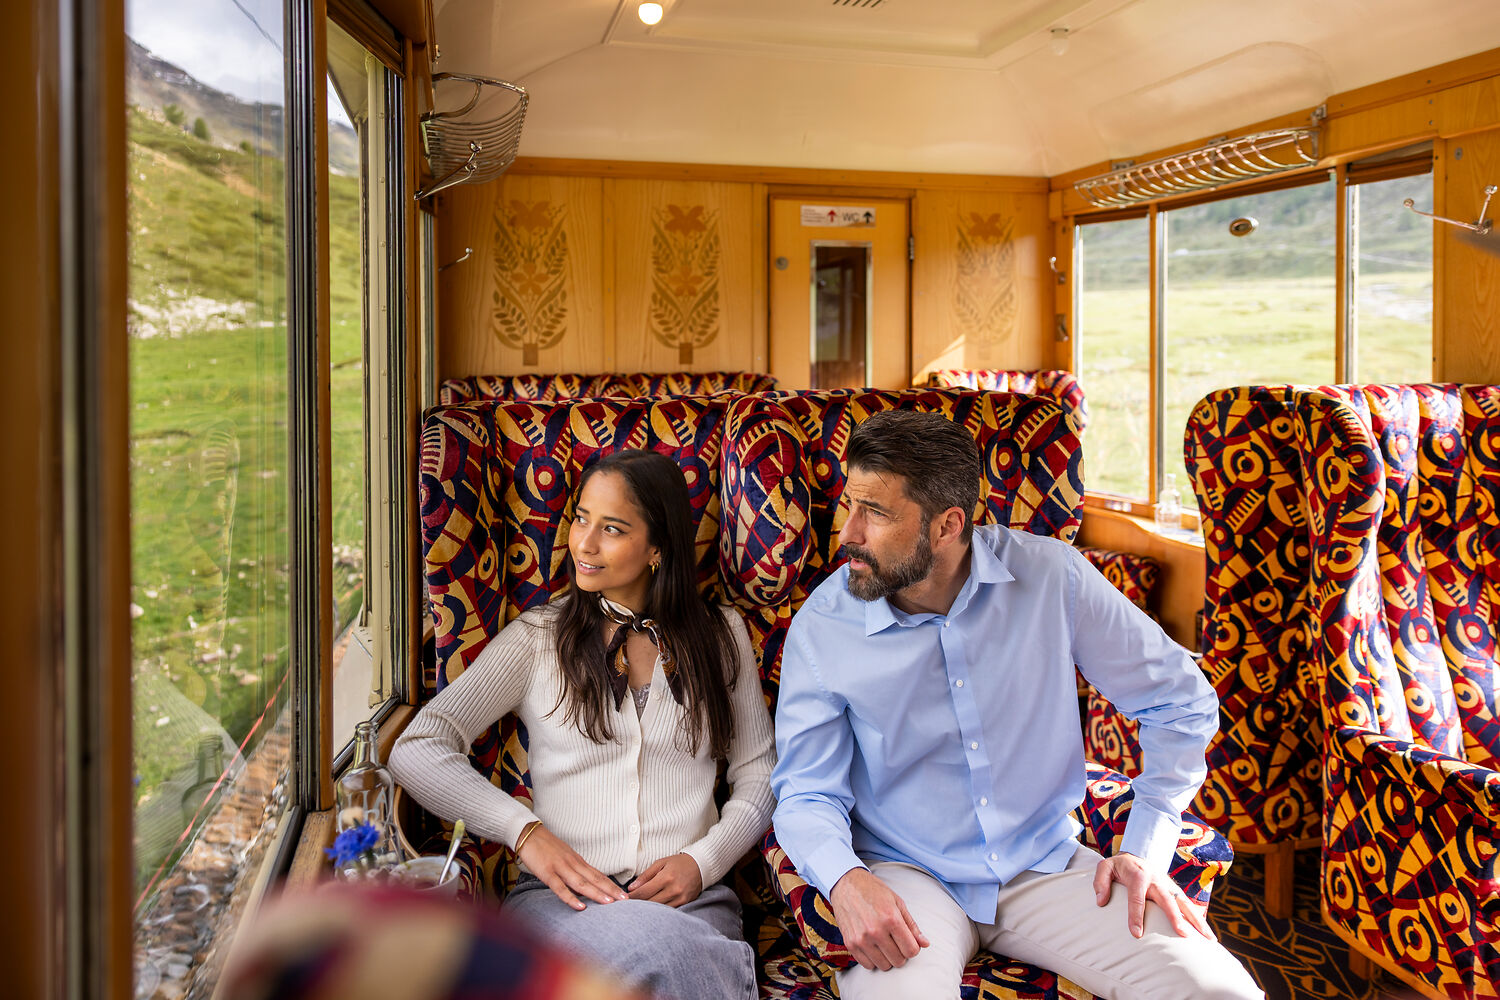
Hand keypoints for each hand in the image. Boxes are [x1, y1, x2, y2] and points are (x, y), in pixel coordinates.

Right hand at [516, 823, 627, 910]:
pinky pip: (560, 887)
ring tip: (610, 903)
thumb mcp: (564, 857)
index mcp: (578, 861)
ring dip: (596, 893)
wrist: (528, 833)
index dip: (612, 885)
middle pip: (595, 879)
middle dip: (611, 890)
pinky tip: (580, 906)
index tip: (624, 895)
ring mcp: (561, 867)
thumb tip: (585, 886)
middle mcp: (573, 864)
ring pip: (582, 883)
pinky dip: (571, 897)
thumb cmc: (546, 847)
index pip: (598, 875)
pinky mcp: (547, 872)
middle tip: (625, 901)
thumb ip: (575, 870)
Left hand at [627, 853, 703, 906]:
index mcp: (666, 878)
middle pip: (649, 903)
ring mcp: (680, 899)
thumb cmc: (679, 863)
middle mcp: (673, 890)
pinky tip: (652, 909)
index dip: (632, 897)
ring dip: (647, 909)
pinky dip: (659, 911)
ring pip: (658, 910)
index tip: (624, 898)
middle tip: (628, 905)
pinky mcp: (685, 904)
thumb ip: (645, 876)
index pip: (644, 892)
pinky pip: (668, 911)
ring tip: (638, 908)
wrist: (701, 866)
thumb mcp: (660, 863)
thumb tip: (632, 888)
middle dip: (637, 904)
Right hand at [828, 867, 930, 970]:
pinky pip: (867, 965)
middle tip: (896, 942)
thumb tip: (925, 944)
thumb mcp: (898, 903)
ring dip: (887, 958)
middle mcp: (876, 931)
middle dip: (901, 954)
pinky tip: (873, 946)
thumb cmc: (874, 891)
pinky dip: (873, 959)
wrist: (846, 884)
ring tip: (884, 944)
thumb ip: (912, 925)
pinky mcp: (850, 944)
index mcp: (891, 919)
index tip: (908, 941)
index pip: (911, 951)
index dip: (913, 948)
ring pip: (884, 966)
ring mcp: (861, 939)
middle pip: (898, 961)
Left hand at [1092, 852, 1214, 939]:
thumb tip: (1101, 901)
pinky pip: (1189, 905)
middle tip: (1183, 934)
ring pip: (1185, 903)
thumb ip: (1100, 882)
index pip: (1137, 898)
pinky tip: (1207, 934)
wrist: (1138, 854)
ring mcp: (1169, 885)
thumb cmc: (1120, 866)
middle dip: (1175, 917)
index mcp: (1138, 876)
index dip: (1136, 916)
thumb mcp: (1105, 867)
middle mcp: (1157, 880)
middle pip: (1167, 900)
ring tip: (1209, 939)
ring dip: (1197, 920)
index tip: (1137, 934)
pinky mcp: (1175, 891)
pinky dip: (1199, 919)